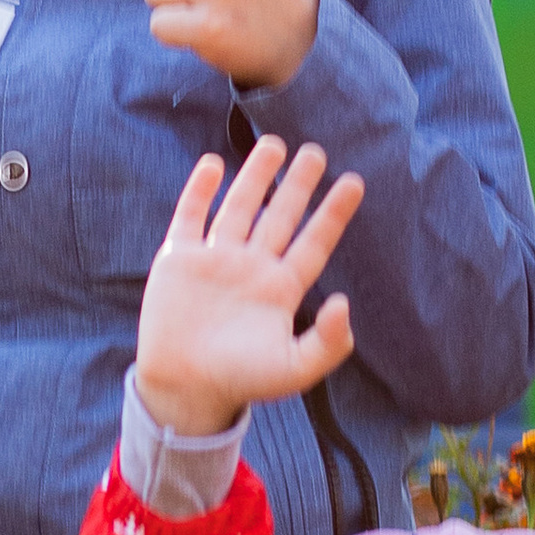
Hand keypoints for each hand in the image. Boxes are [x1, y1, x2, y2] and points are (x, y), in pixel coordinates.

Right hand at [135, 137, 363, 435]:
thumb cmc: (241, 382)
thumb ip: (328, 342)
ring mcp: (215, 260)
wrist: (185, 389)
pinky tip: (213, 164)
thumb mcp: (295, 369)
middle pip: (279, 217)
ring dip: (255, 177)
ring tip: (274, 145)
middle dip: (298, 185)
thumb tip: (344, 302)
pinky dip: (199, 191)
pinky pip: (190, 217)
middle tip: (316, 152)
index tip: (355, 182)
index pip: (313, 243)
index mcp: (281, 289)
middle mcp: (251, 268)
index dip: (333, 214)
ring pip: (239, 208)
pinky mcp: (179, 260)